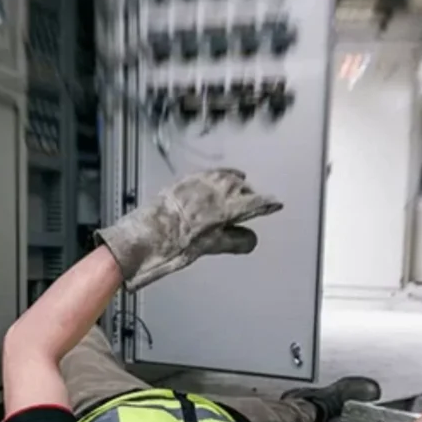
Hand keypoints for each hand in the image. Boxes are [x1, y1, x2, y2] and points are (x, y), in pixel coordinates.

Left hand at [94, 168, 282, 290]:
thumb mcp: (210, 248)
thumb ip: (234, 241)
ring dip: (236, 183)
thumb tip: (250, 240)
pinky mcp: (183, 182)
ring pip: (225, 177)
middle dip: (251, 195)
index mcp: (223, 209)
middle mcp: (212, 192)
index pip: (253, 203)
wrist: (144, 238)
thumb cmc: (173, 246)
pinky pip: (208, 174)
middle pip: (241, 188)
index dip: (267, 204)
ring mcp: (197, 184)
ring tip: (242, 187)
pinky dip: (218, 175)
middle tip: (258, 203)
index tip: (277, 204)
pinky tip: (218, 177)